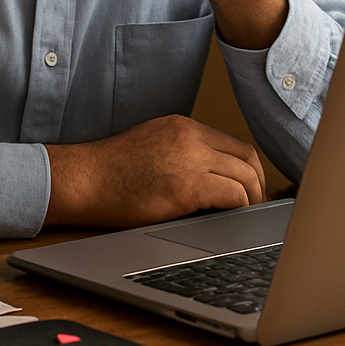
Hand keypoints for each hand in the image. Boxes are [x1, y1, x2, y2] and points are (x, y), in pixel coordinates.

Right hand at [44, 115, 266, 226]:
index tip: (252, 188)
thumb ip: (183, 152)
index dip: (252, 169)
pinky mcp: (187, 187)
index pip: (235, 144)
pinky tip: (230, 218)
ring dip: (252, 199)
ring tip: (246, 216)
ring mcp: (190, 160)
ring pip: (245, 177)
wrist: (85, 179)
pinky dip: (239, 208)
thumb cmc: (112, 171)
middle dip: (259, 185)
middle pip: (247, 159)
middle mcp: (191, 138)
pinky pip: (232, 196)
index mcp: (184, 127)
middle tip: (257, 205)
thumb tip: (214, 176)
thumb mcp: (153, 145)